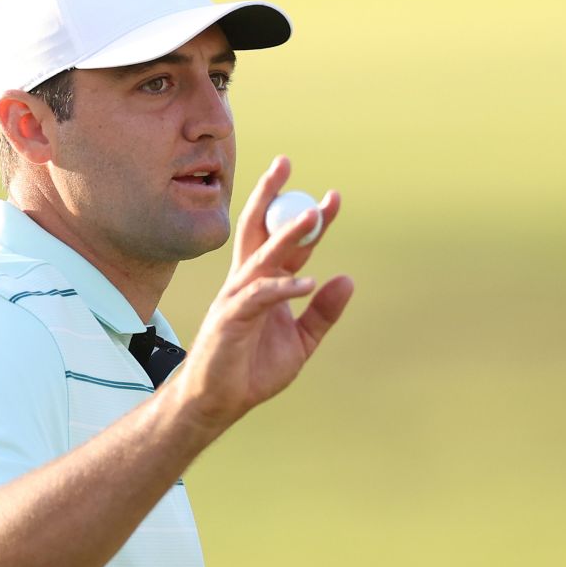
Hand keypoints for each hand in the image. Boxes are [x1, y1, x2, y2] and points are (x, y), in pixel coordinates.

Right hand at [170, 155, 354, 432]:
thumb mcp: (300, 341)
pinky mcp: (231, 319)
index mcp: (263, 284)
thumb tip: (346, 279)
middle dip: (273, 195)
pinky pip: (260, 295)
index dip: (308, 219)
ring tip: (312, 216)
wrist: (219, 402)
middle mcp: (246, 282)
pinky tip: (307, 283)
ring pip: (261, 255)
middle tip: (286, 163)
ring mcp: (236, 297)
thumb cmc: (252, 369)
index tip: (331, 197)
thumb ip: (322, 312)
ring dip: (287, 235)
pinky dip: (285, 287)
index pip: (286, 242)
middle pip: (258, 228)